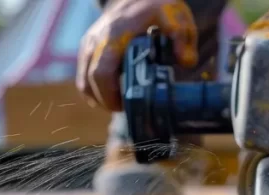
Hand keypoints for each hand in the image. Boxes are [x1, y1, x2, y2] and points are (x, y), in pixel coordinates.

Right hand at [77, 0, 198, 110]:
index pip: (101, 73)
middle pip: (88, 81)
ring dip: (98, 97)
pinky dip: (94, 88)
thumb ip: (182, 37)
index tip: (125, 106)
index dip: (109, 95)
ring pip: (83, 81)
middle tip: (125, 110)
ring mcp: (88, 43)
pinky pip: (83, 74)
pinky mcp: (87, 46)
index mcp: (114, 36)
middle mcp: (96, 40)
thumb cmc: (156, 6)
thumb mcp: (174, 16)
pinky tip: (112, 93)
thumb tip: (185, 62)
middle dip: (104, 101)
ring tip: (119, 103)